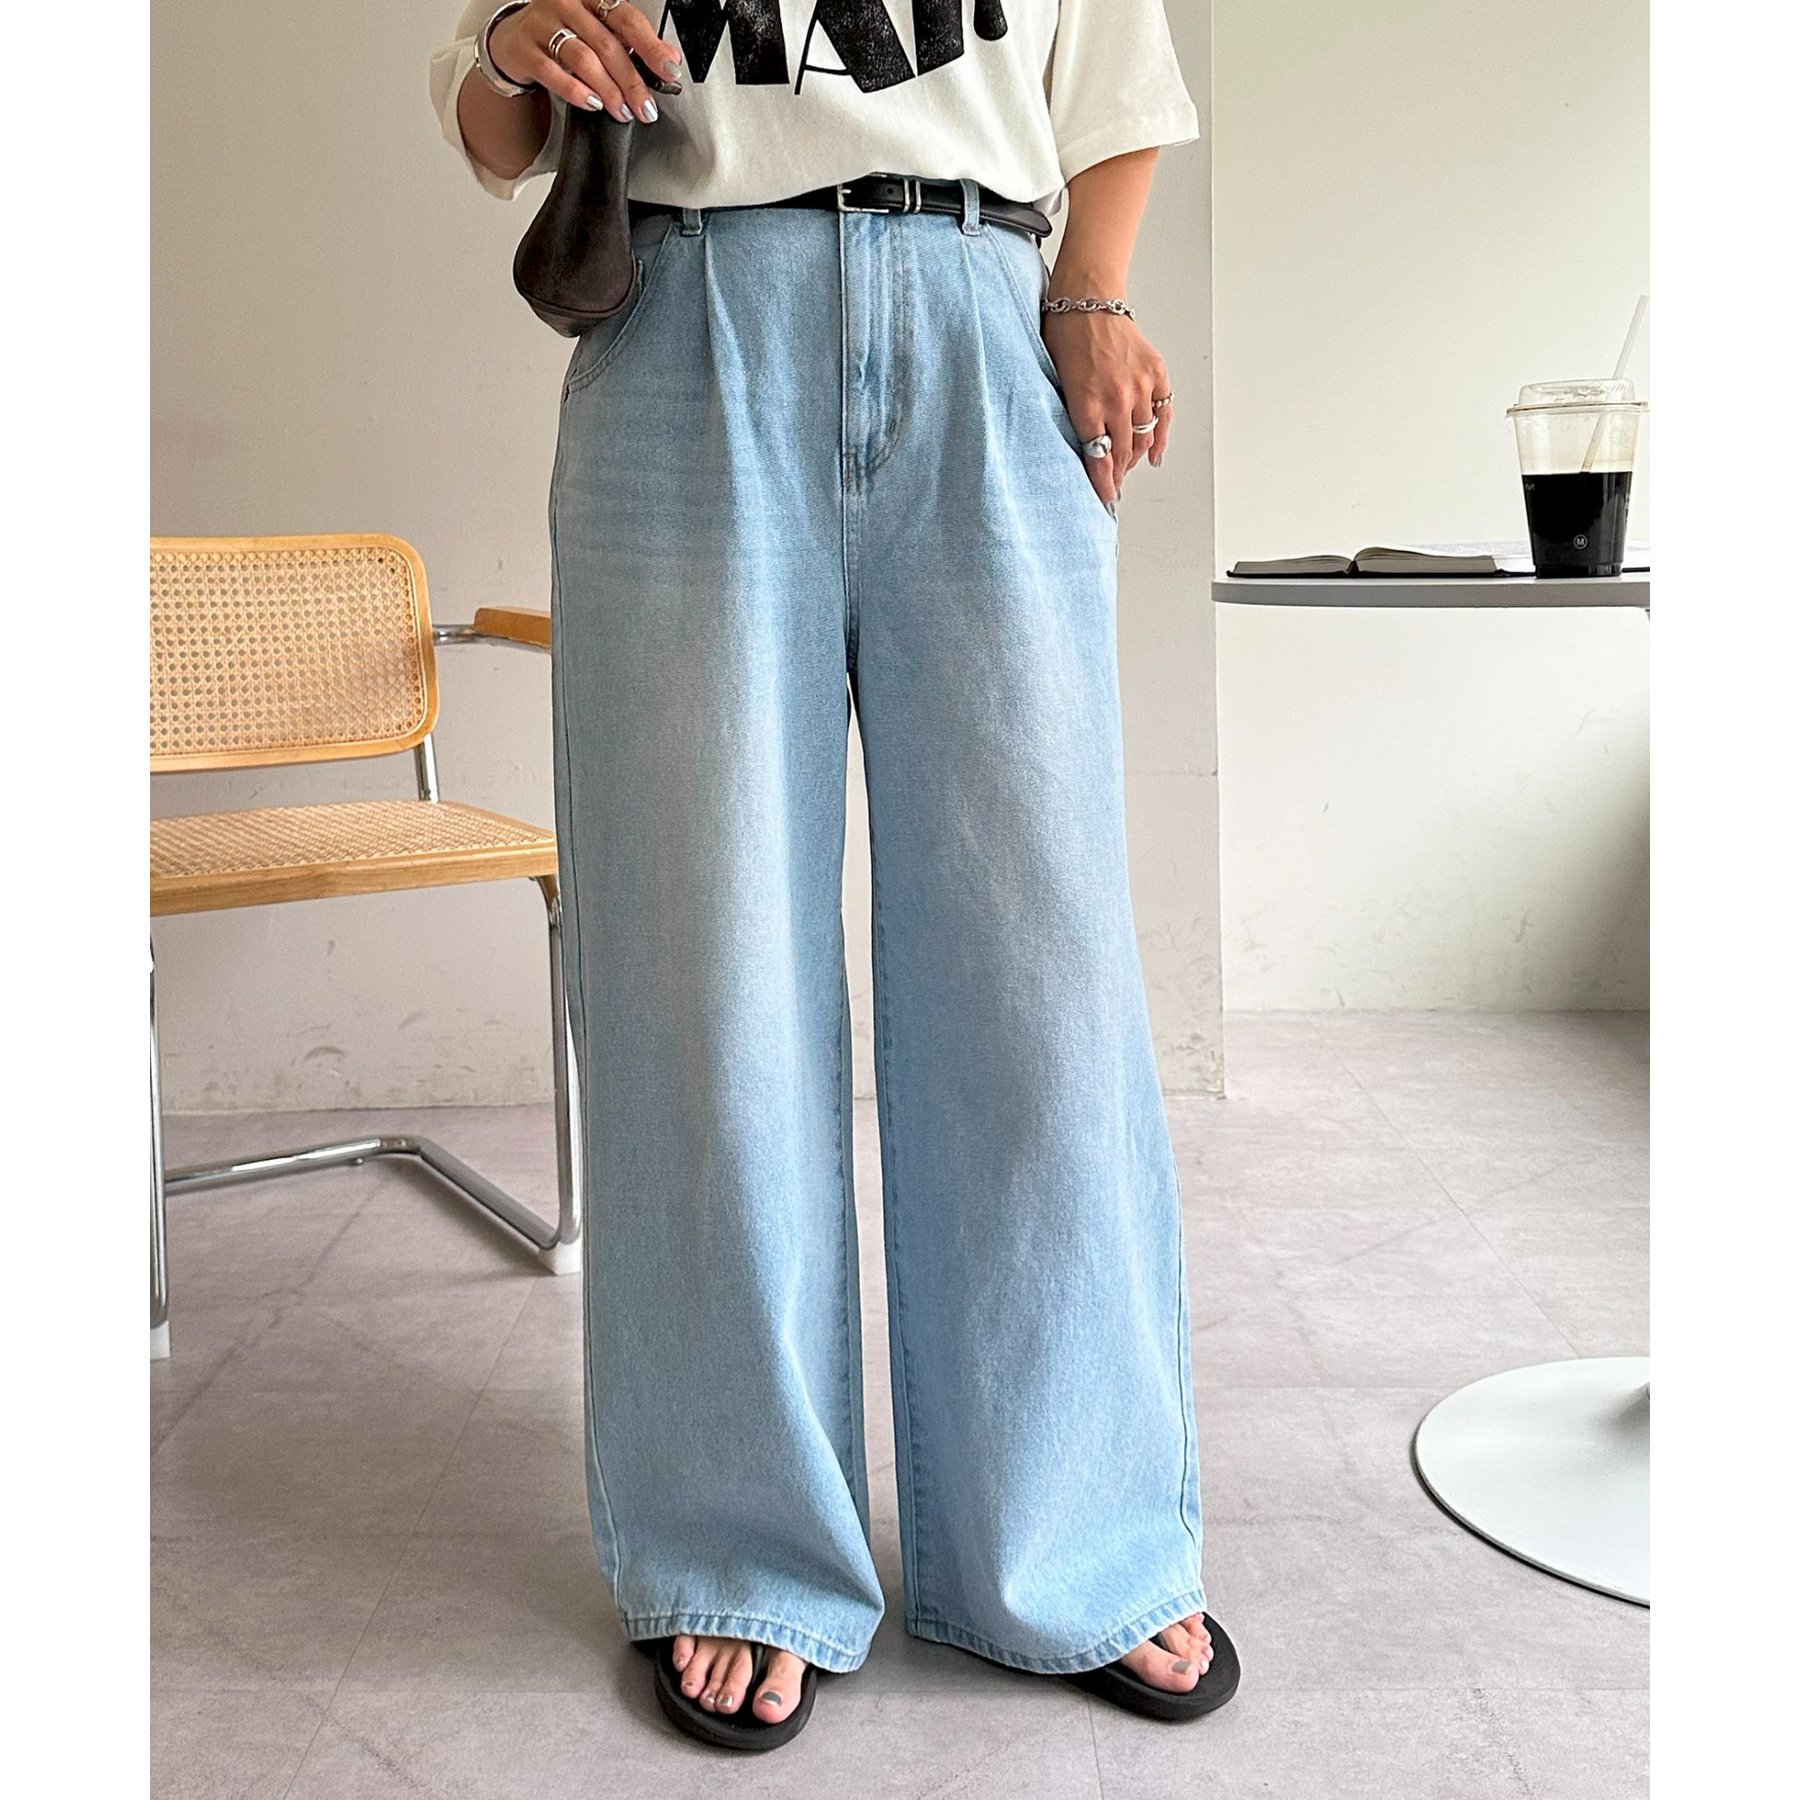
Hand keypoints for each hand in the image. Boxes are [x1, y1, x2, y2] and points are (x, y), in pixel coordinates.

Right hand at [491, 0, 681, 124]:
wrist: (515, 38)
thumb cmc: (564, 34)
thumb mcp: (597, 31)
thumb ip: (629, 44)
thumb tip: (667, 62)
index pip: (627, 19)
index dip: (651, 46)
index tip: (669, 70)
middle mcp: (566, 3)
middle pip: (607, 44)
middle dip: (632, 81)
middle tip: (646, 107)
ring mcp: (542, 23)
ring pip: (583, 58)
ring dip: (608, 90)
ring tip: (622, 111)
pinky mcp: (524, 48)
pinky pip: (552, 72)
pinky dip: (576, 91)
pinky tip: (592, 104)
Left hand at [1041, 309, 1171, 505]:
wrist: (1089, 299)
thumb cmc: (1064, 335)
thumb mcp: (1055, 382)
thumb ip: (1071, 415)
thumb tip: (1082, 447)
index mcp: (1086, 404)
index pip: (1098, 457)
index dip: (1102, 483)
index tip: (1104, 499)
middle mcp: (1116, 399)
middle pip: (1122, 452)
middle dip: (1117, 475)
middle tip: (1113, 487)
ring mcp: (1139, 386)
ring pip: (1144, 438)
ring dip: (1135, 457)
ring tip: (1127, 468)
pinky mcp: (1155, 373)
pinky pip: (1163, 414)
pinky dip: (1160, 436)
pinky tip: (1154, 452)